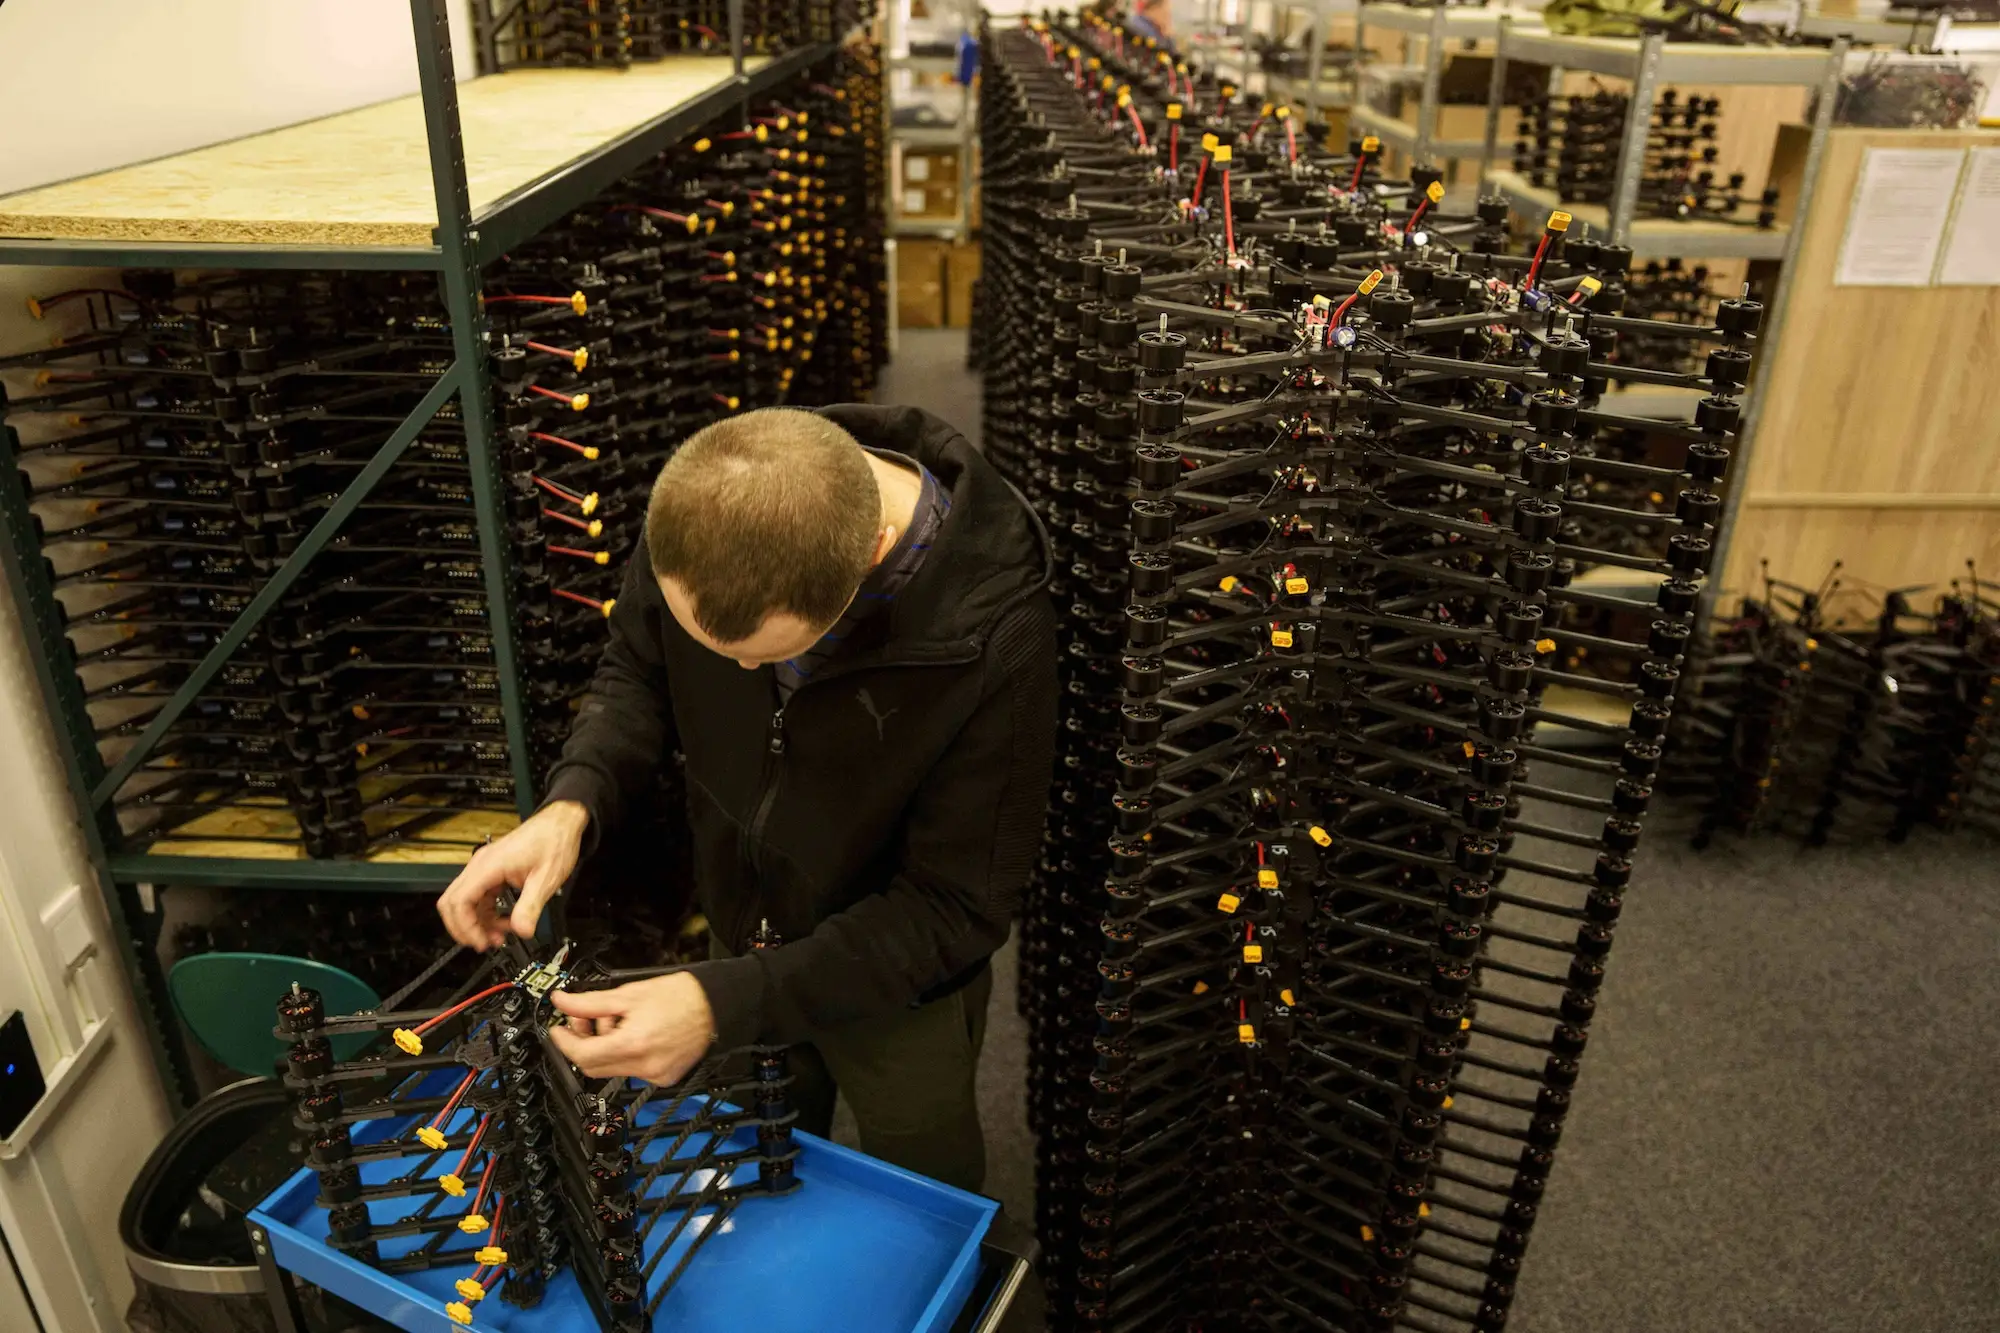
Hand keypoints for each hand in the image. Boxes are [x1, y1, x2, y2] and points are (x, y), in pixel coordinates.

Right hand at [436, 800, 588, 949]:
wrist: (560, 823)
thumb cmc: (553, 841)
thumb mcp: (546, 878)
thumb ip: (531, 907)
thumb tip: (522, 931)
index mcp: (489, 866)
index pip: (459, 901)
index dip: (465, 927)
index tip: (480, 942)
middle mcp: (481, 865)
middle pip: (452, 902)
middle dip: (464, 928)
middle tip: (483, 943)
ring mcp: (484, 868)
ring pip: (464, 902)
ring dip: (477, 923)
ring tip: (499, 937)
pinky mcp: (492, 872)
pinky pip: (479, 898)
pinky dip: (486, 914)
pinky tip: (503, 923)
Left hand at [546, 973, 716, 1084]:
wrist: (716, 1004)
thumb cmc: (681, 996)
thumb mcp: (629, 993)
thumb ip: (590, 1002)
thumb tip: (563, 1002)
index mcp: (633, 1044)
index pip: (582, 1055)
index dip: (564, 1042)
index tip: (557, 1029)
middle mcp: (644, 1066)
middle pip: (594, 1067)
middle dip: (582, 1044)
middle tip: (583, 1020)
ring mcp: (655, 1075)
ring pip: (612, 1069)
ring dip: (604, 1047)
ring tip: (616, 1021)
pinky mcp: (665, 1077)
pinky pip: (632, 1070)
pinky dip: (624, 1053)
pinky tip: (632, 1033)